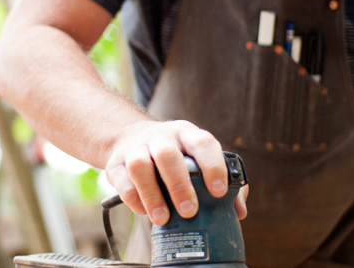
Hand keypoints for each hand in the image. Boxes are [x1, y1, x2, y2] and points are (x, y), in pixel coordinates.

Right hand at [104, 119, 246, 224]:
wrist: (129, 137)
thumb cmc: (173, 154)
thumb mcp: (195, 157)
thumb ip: (220, 180)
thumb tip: (238, 210)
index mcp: (186, 134)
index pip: (202, 143)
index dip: (212, 166)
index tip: (219, 191)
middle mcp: (161, 137)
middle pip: (168, 154)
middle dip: (180, 185)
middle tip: (190, 211)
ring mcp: (136, 147)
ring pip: (140, 165)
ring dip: (152, 194)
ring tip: (163, 218)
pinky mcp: (116, 163)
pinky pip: (121, 180)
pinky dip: (134, 199)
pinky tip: (144, 211)